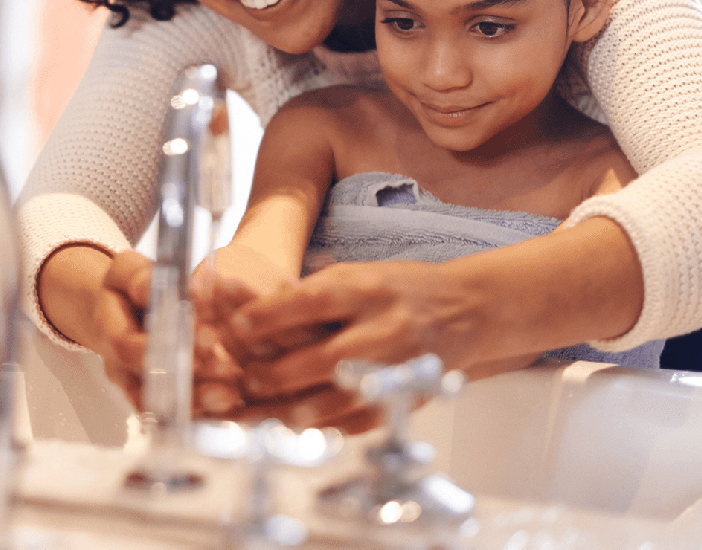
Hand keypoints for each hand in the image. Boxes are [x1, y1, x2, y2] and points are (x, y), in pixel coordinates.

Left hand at [228, 259, 491, 402]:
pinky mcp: (403, 399)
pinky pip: (358, 422)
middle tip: (243, 377)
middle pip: (320, 359)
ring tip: (259, 411)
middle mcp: (383, 330)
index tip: (236, 325)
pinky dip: (322, 427)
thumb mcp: (356, 274)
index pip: (309, 303)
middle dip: (274, 373)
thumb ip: (311, 293)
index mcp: (367, 291)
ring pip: (337, 401)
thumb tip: (258, 307)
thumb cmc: (401, 289)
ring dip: (291, 411)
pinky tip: (294, 427)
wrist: (466, 311)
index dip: (267, 317)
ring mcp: (396, 369)